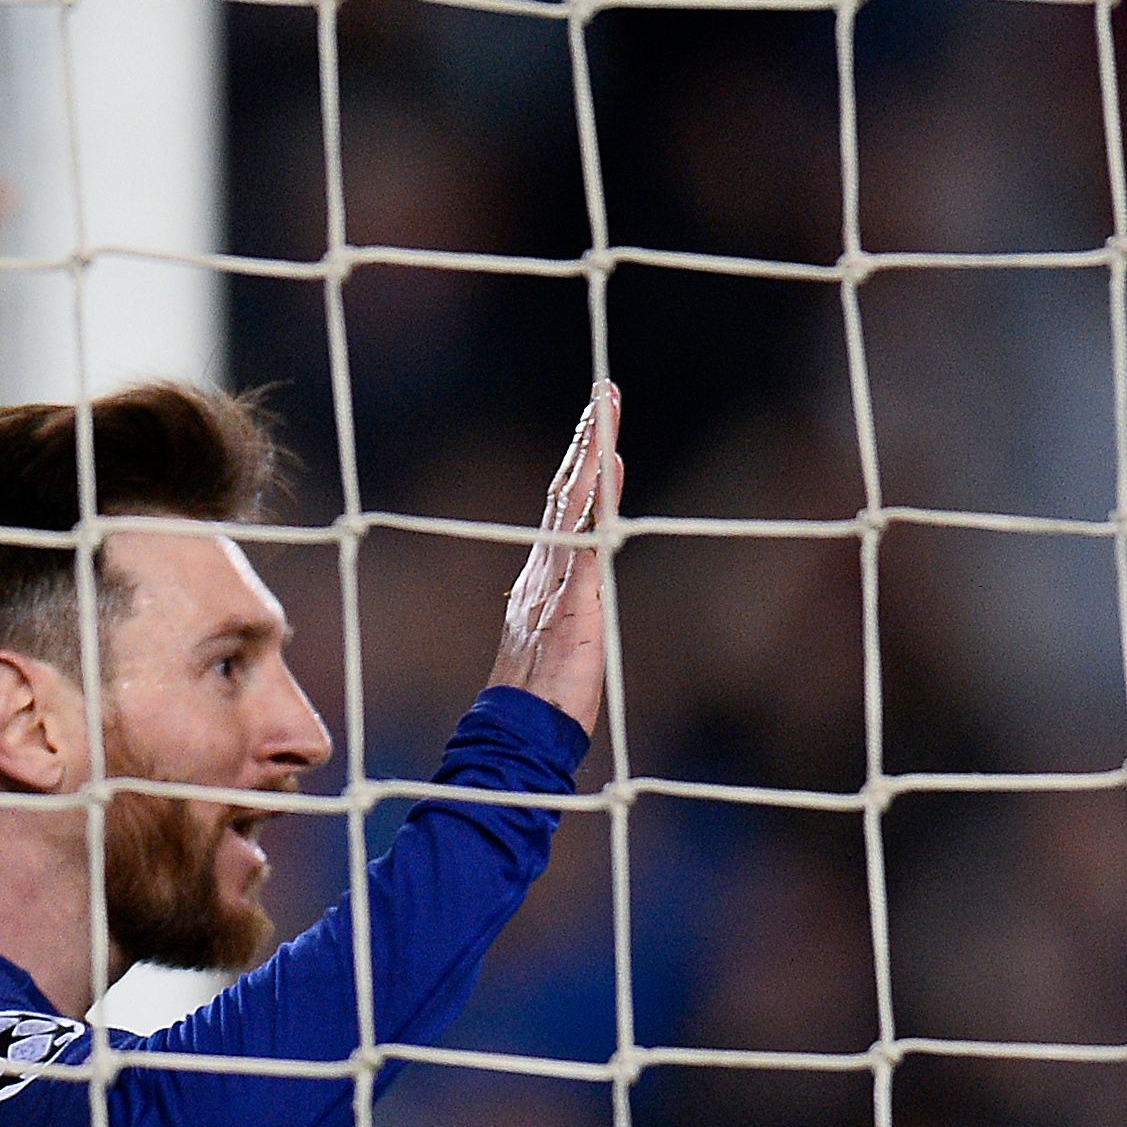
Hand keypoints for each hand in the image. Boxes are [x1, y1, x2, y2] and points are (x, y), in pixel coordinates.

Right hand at [491, 382, 621, 734]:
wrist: (517, 732)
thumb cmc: (538, 700)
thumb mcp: (554, 644)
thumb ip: (564, 611)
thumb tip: (576, 596)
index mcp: (540, 580)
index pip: (562, 510)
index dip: (580, 468)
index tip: (597, 430)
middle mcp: (543, 570)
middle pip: (565, 490)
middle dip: (584, 439)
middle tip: (603, 395)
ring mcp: (554, 582)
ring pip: (572, 502)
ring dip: (591, 452)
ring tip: (605, 409)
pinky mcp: (572, 603)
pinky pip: (585, 541)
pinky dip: (597, 502)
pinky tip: (609, 467)